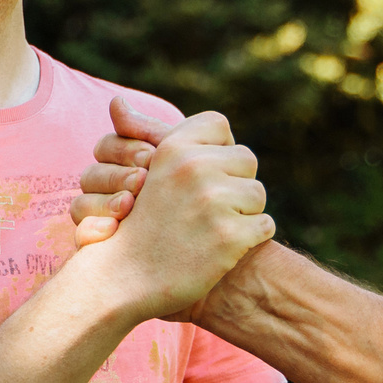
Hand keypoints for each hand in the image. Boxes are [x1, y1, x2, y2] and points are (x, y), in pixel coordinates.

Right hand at [77, 108, 270, 322]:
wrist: (123, 281)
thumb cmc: (135, 226)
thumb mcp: (139, 173)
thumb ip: (144, 134)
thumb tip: (118, 101)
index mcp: (172, 148)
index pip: (218, 125)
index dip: (216, 149)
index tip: (200, 173)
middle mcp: (194, 168)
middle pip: (246, 160)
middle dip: (232, 182)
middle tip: (206, 208)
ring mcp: (213, 202)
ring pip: (258, 194)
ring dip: (243, 212)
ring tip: (211, 229)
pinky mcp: (229, 236)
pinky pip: (264, 225)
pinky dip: (250, 238)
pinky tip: (222, 248)